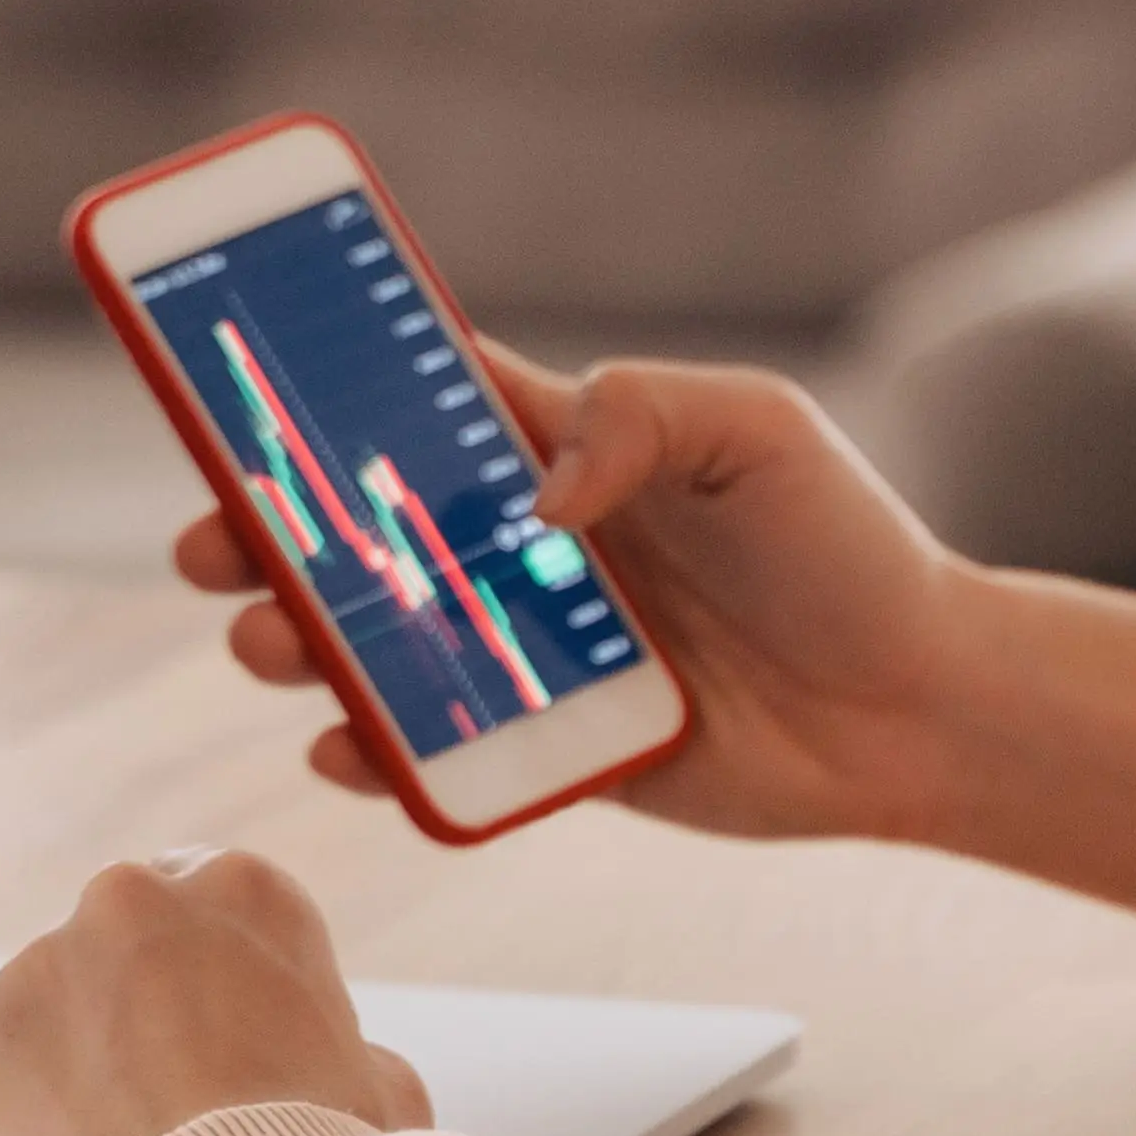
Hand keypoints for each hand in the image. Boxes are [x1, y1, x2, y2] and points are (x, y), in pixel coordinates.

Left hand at [0, 853, 431, 1135]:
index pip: (212, 918)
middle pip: (119, 954)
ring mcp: (36, 971)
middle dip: (137, 1029)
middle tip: (173, 1132)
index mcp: (246, 893)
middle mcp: (133, 903)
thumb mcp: (377, 1096)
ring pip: (36, 1006)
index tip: (230, 1069)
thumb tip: (340, 1066)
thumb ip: (340, 1054)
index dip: (220, 1006)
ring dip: (59, 1071)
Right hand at [169, 340, 981, 851]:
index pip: (418, 399)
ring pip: (376, 645)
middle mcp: (528, 548)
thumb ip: (639, 415)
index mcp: (565, 449)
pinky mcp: (555, 753)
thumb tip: (535, 494)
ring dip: (300, 640)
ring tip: (270, 640)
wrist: (924, 706)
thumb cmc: (849, 549)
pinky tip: (339, 744)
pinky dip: (374, 754)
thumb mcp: (760, 429)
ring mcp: (532, 653)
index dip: (322, 388)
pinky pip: (436, 758)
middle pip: (361, 532)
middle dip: (266, 531)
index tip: (227, 378)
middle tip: (211, 542)